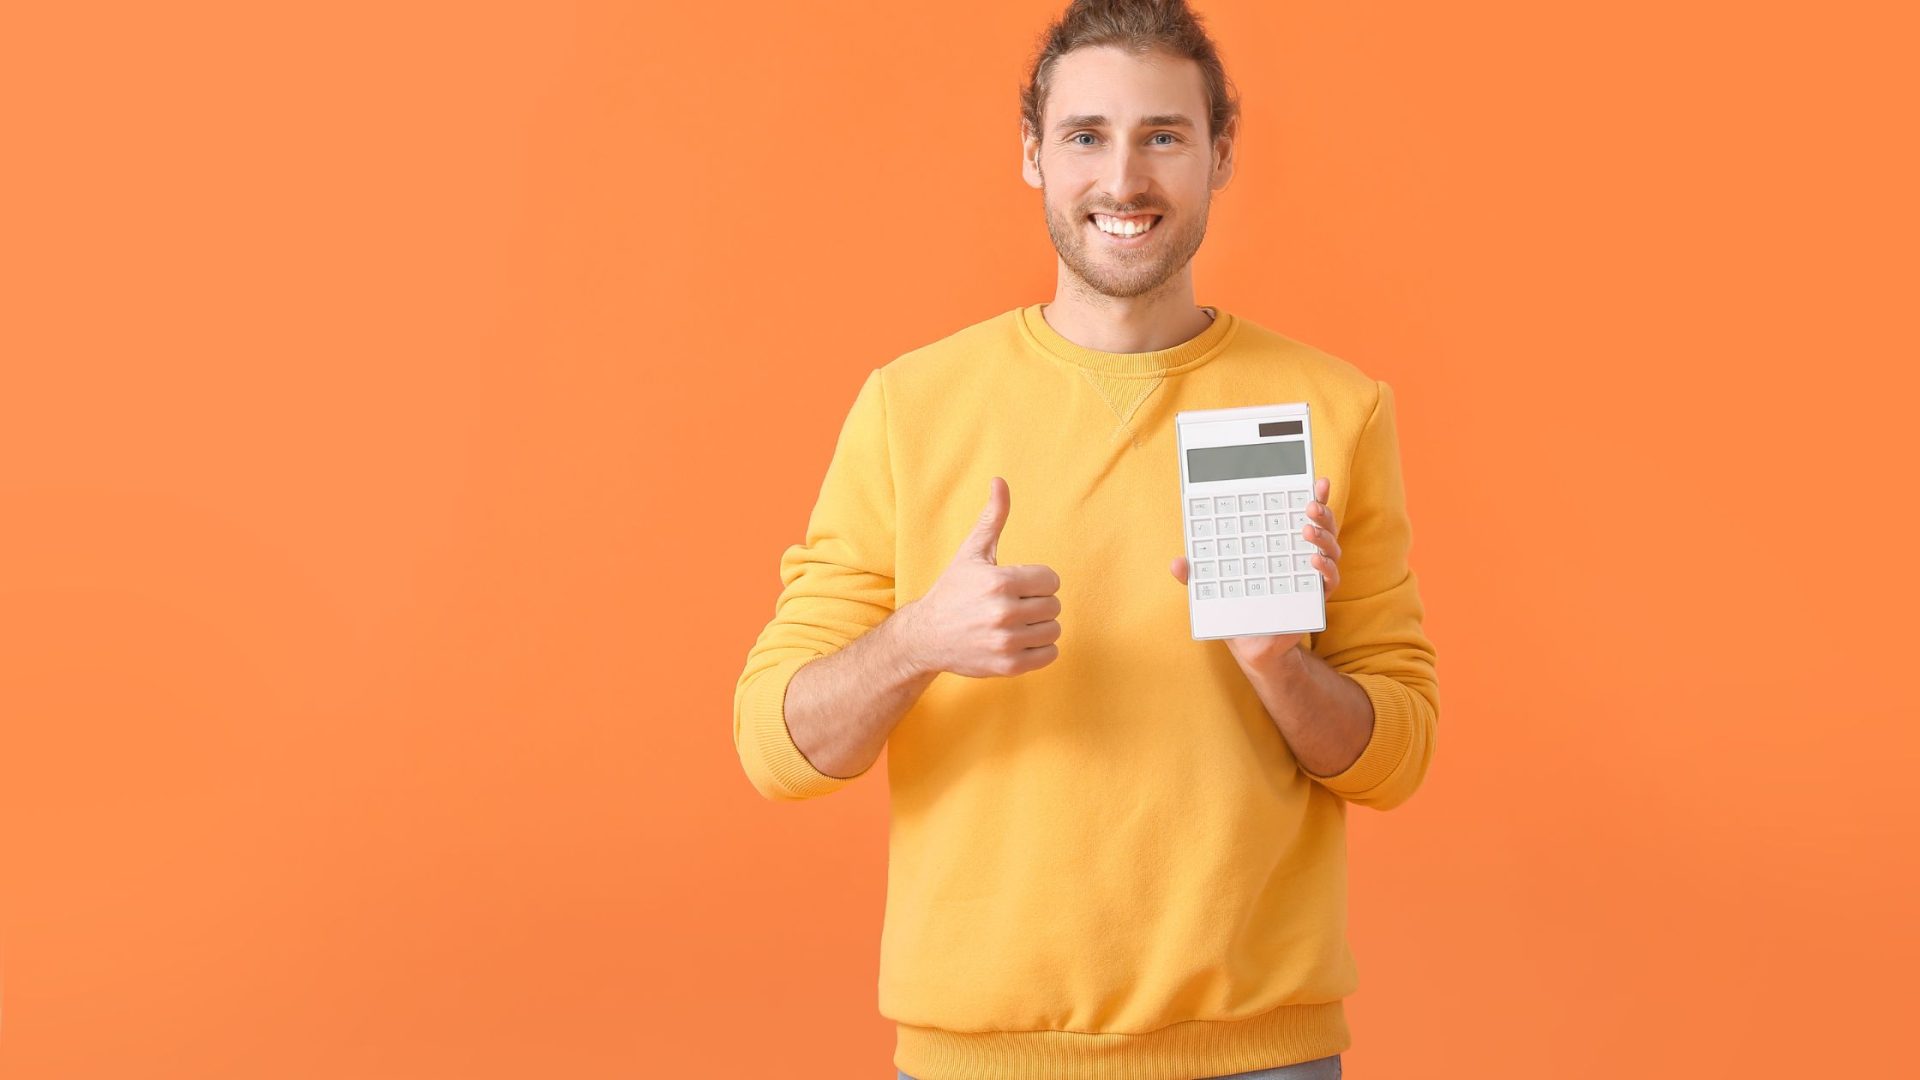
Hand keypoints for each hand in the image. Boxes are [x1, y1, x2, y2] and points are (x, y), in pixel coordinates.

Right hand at [904, 476, 1062, 677]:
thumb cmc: (953, 590)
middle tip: (1014, 606)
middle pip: (1054, 606)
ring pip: (1054, 630)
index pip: (1051, 580)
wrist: (927, 635)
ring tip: (1016, 624)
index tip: (1018, 586)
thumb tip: (1000, 481)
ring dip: (1040, 627)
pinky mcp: (1008, 666)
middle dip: (1038, 604)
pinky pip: (1050, 655)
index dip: (1037, 582)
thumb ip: (992, 518)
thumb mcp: (972, 552)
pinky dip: (1040, 649)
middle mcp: (1004, 612)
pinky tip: (1020, 641)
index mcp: (1000, 581)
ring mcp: (1006, 641)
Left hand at [1169, 477, 1341, 673]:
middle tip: (1309, 504)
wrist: (1252, 647)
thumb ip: (1197, 574)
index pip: (1302, 515)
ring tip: (1306, 530)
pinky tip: (1313, 562)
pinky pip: (1330, 581)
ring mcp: (1312, 577)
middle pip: (1323, 528)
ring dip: (1322, 537)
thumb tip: (1176, 562)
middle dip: (1321, 513)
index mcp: (1284, 545)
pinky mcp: (1317, 599)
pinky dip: (1325, 569)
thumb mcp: (1215, 588)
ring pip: (1330, 550)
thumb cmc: (1237, 608)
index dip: (1315, 496)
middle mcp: (1303, 556)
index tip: (1316, 480)